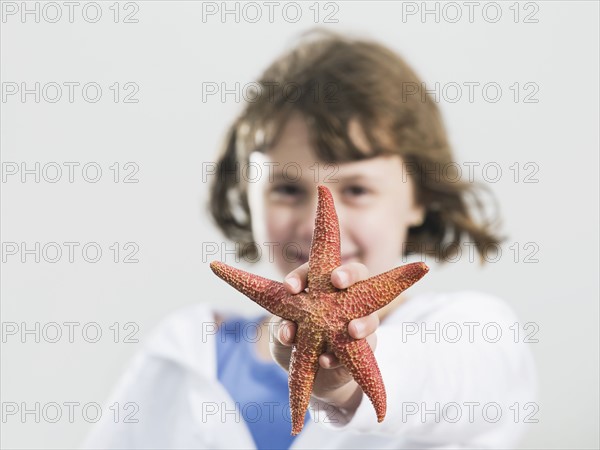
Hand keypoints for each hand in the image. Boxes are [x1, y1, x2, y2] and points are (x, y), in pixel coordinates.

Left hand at [269, 262, 379, 410]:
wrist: (309, 376)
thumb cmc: (295, 342)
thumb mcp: (282, 334)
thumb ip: (283, 329)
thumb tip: (289, 332)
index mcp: (320, 287)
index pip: (315, 271)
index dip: (302, 276)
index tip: (290, 287)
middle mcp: (345, 297)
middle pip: (356, 273)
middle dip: (348, 274)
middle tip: (337, 280)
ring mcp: (360, 320)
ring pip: (370, 313)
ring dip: (362, 321)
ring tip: (352, 329)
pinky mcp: (367, 345)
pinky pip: (367, 346)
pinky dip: (345, 354)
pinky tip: (326, 360)